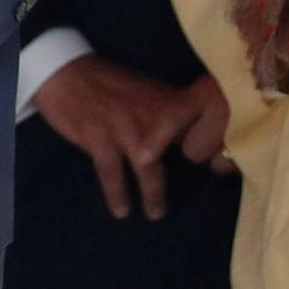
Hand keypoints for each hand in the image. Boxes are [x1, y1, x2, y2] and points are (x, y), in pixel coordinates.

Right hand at [34, 55, 223, 221]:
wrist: (65, 74)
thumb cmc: (108, 86)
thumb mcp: (146, 91)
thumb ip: (168, 113)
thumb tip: (192, 139)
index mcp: (164, 99)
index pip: (199, 118)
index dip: (216, 136)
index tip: (222, 162)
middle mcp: (149, 113)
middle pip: (179, 146)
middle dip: (190, 172)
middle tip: (190, 199)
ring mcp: (124, 126)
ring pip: (147, 166)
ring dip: (153, 193)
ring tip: (156, 214)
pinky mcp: (98, 138)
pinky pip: (112, 172)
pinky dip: (117, 193)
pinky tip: (121, 210)